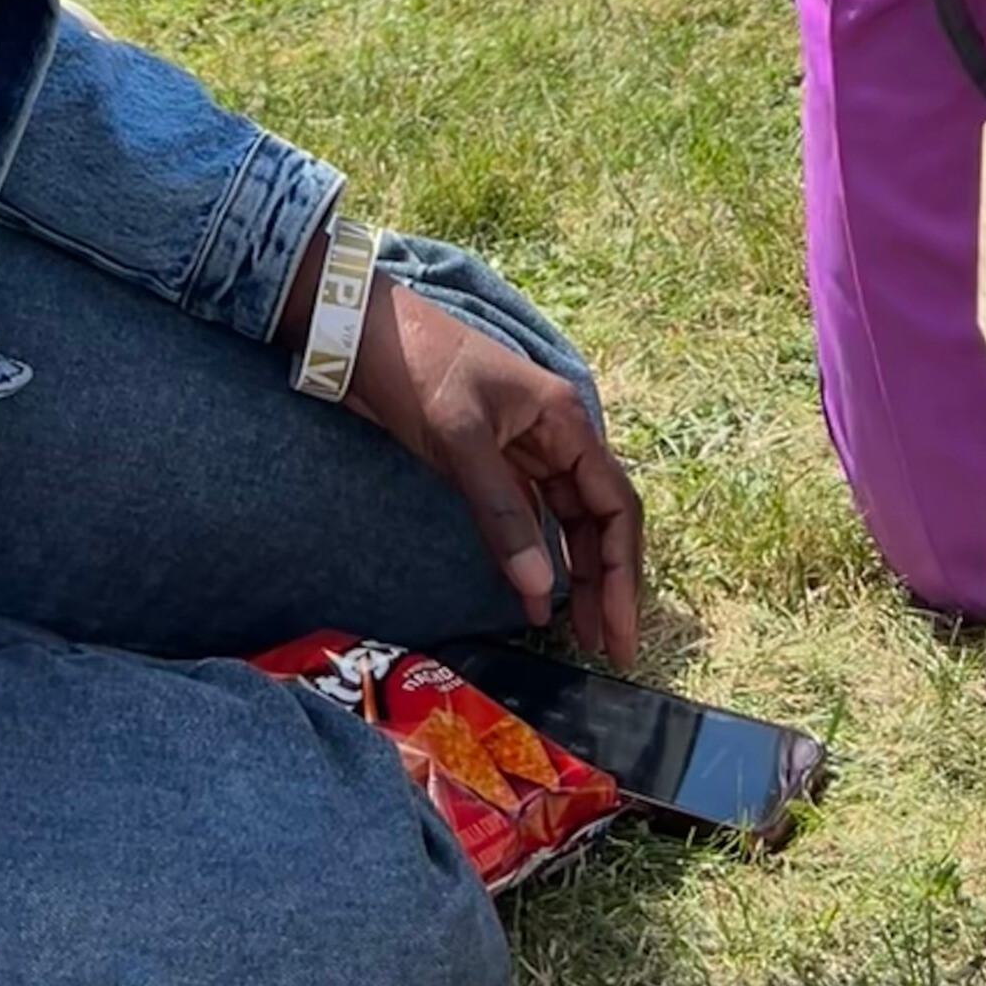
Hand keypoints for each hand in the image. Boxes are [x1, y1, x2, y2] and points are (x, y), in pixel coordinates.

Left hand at [347, 281, 644, 662]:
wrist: (360, 335)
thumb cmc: (418, 369)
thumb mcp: (461, 438)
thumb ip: (502, 514)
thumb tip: (541, 589)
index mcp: (565, 421)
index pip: (615, 506)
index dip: (625, 570)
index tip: (622, 630)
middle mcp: (557, 438)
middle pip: (598, 520)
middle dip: (609, 583)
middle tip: (611, 650)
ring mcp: (525, 451)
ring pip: (567, 524)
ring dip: (579, 577)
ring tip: (585, 635)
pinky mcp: (491, 464)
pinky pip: (529, 520)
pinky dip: (536, 559)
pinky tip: (537, 599)